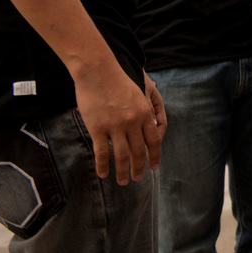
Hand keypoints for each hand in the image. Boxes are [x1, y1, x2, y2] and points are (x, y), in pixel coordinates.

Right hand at [74, 64, 163, 184]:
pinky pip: (102, 153)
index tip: (154, 167)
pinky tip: (103, 174)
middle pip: (138, 151)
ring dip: (122, 172)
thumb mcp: (137, 96)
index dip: (154, 156)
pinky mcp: (98, 128)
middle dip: (139, 168)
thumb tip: (145, 130)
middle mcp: (133, 122)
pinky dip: (103, 166)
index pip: (153, 141)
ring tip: (123, 182)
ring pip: (122, 156)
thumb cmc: (116, 81)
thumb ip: (141, 113)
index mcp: (144, 113)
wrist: (98, 71)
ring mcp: (115, 126)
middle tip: (138, 179)